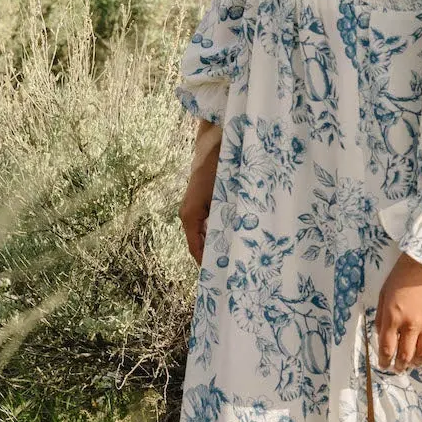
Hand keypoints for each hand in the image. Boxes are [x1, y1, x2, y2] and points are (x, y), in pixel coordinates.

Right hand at [179, 121, 221, 264]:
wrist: (213, 146)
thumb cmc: (217, 170)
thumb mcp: (222, 198)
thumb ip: (225, 220)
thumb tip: (234, 241)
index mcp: (190, 216)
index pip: (195, 248)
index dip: (206, 263)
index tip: (219, 276)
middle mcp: (188, 214)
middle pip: (199, 243)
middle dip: (214, 255)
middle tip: (231, 269)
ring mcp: (193, 208)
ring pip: (204, 233)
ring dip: (216, 243)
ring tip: (234, 256)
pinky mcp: (200, 203)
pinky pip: (207, 223)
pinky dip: (217, 231)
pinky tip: (232, 235)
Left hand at [375, 253, 421, 371]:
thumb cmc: (403, 273)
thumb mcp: (384, 292)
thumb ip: (381, 316)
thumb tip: (381, 334)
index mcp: (393, 316)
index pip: (386, 347)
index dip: (384, 360)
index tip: (384, 364)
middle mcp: (411, 324)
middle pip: (405, 354)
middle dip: (400, 365)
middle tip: (398, 368)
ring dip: (417, 362)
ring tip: (414, 363)